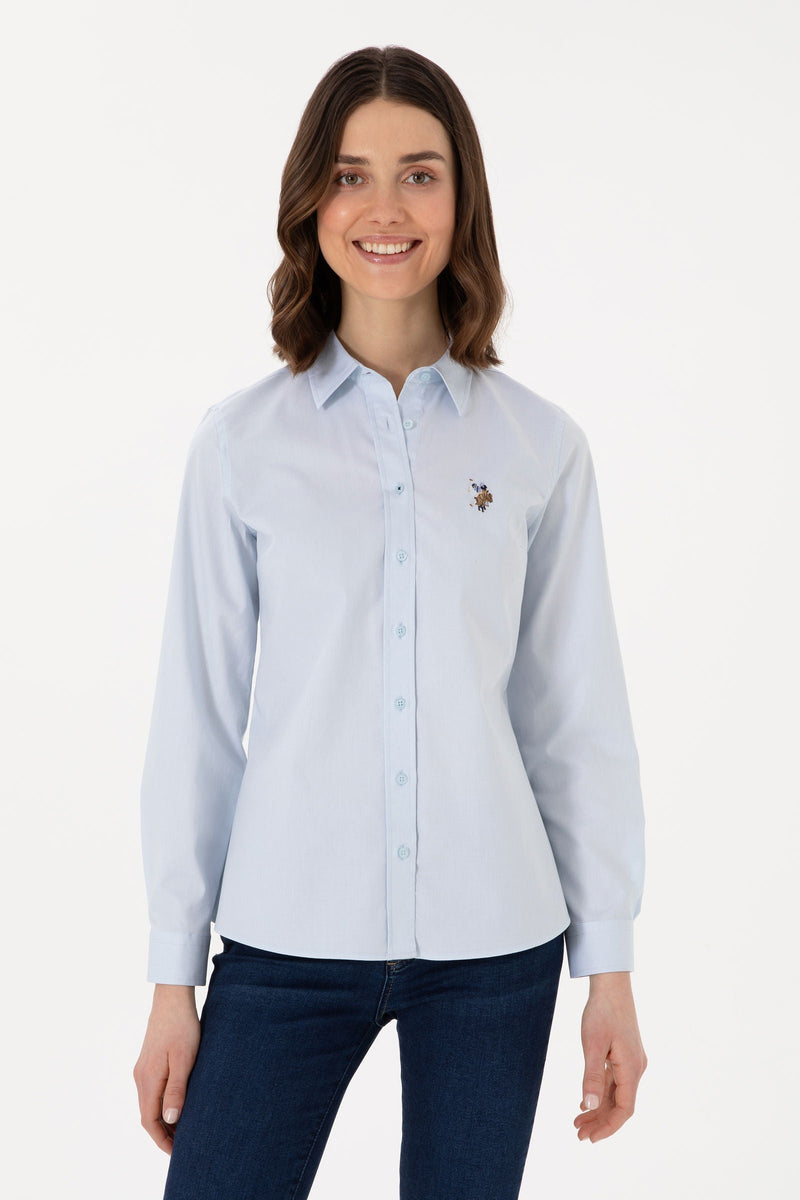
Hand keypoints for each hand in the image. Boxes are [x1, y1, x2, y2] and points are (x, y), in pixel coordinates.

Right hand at [133, 985, 200, 1154]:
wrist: (172, 999)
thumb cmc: (182, 1027)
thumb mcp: (185, 1059)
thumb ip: (177, 1090)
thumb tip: (170, 1120)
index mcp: (148, 1080)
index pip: (150, 1121)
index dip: (162, 1140)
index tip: (177, 1153)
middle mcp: (140, 1077)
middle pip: (148, 1116)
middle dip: (163, 1134)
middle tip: (184, 1146)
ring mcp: (142, 1070)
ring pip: (150, 1104)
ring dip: (163, 1120)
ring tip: (184, 1130)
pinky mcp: (148, 1062)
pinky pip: (152, 1092)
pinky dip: (163, 1105)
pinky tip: (178, 1106)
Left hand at [574, 971, 646, 1142]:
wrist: (612, 985)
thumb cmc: (602, 1012)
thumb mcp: (593, 1045)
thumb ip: (591, 1077)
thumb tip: (588, 1106)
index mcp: (631, 1069)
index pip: (624, 1110)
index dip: (608, 1127)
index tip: (590, 1139)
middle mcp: (636, 1068)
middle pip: (620, 1104)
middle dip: (600, 1121)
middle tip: (578, 1135)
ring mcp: (631, 1061)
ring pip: (616, 1093)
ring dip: (598, 1108)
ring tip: (578, 1122)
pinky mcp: (625, 1054)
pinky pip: (614, 1081)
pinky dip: (601, 1093)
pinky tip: (586, 1101)